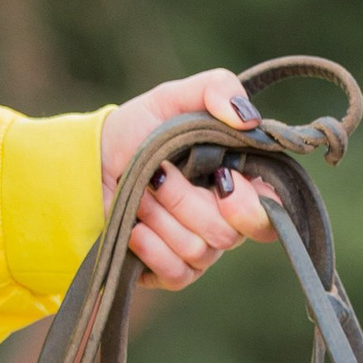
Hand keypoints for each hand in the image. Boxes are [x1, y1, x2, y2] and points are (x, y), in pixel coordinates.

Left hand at [99, 69, 278, 288]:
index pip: (271, 215)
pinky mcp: (173, 273)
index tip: (221, 176)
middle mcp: (226, 222)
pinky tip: (134, 227)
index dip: (250, 205)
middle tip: (158, 175)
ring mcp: (201, 251)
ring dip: (160, 217)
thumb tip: (249, 118)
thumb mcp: (174, 97)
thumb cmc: (138, 130)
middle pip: (228, 233)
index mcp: (241, 184)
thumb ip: (218, 88)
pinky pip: (177, 274)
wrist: (92, 162)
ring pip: (199, 250)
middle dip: (186, 201)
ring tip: (139, 193)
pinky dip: (150, 248)